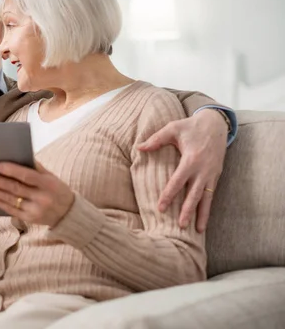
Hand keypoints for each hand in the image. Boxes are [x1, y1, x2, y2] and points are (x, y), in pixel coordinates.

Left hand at [0, 162, 74, 226]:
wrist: (68, 214)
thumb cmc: (57, 190)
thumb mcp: (51, 177)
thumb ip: (36, 168)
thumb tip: (18, 155)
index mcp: (48, 184)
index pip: (27, 176)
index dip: (11, 171)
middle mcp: (41, 198)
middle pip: (16, 189)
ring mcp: (35, 210)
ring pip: (10, 200)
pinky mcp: (29, 219)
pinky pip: (10, 210)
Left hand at [137, 108, 228, 231]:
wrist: (217, 124)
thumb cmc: (191, 126)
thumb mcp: (173, 128)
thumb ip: (156, 139)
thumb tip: (138, 148)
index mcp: (191, 160)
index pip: (178, 181)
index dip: (169, 195)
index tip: (160, 208)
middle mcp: (203, 170)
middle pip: (195, 194)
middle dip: (187, 211)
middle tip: (180, 226)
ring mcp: (211, 174)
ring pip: (207, 198)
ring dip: (202, 215)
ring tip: (199, 231)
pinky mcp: (216, 176)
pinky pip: (212, 195)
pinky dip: (208, 208)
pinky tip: (204, 220)